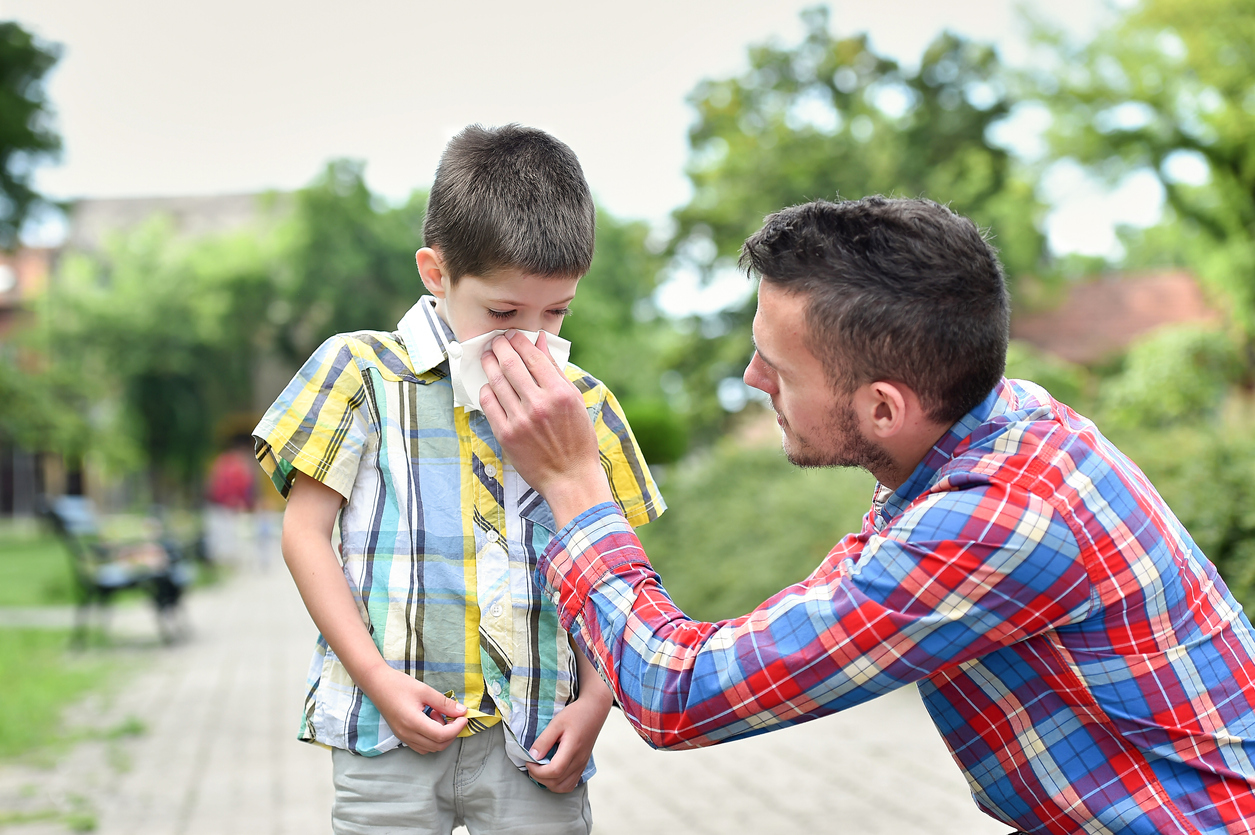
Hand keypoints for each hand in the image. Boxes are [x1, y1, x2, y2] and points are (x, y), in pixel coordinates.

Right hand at [359, 666, 467, 752]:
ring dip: (441, 736)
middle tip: (453, 716)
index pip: (441, 735)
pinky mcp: (401, 736)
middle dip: (451, 733)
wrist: (377, 684)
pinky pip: (422, 746)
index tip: (463, 717)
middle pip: (438, 745)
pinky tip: (430, 721)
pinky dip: (431, 738)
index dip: (456, 728)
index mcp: (413, 722)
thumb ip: (444, 703)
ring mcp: (403, 738)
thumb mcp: (425, 690)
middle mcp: (407, 735)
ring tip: (438, 715)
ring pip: (430, 748)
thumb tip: (462, 711)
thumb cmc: (399, 684)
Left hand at [480, 331, 612, 527]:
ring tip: (487, 356)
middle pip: (511, 365)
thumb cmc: (577, 439)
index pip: (533, 357)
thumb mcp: (575, 401)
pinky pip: (489, 404)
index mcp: (560, 393)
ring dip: (489, 364)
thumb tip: (540, 343)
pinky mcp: (506, 435)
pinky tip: (488, 384)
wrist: (570, 477)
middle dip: (499, 347)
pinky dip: (486, 389)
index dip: (519, 342)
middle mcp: (539, 404)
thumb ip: (555, 370)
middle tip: (495, 341)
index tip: (513, 336)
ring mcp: (521, 420)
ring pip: (497, 381)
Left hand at [525, 685, 613, 792]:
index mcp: (572, 749)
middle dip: (539, 778)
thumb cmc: (575, 714)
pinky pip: (570, 783)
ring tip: (540, 770)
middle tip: (531, 764)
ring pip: (564, 787)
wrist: (594, 711)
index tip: (529, 761)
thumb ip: (544, 740)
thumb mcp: (556, 723)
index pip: (554, 771)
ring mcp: (582, 765)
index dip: (537, 771)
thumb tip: (532, 756)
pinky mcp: (582, 765)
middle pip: (557, 783)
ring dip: (548, 783)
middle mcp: (579, 761)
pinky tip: (551, 772)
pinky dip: (558, 783)